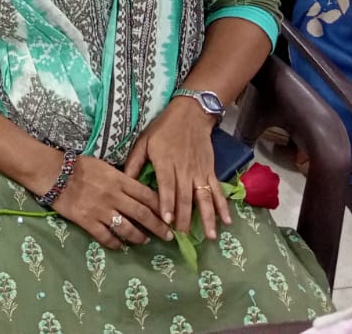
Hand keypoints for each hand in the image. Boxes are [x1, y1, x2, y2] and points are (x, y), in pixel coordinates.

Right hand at [48, 154, 171, 249]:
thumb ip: (122, 179)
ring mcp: (101, 210)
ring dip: (139, 237)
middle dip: (158, 227)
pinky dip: (116, 244)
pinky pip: (106, 237)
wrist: (54, 173)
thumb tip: (138, 191)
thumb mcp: (105, 166)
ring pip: (127, 229)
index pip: (147, 195)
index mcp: (119, 180)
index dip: (161, 207)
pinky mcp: (88, 221)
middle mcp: (114, 196)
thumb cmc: (80, 166)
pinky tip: (121, 246)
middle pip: (142, 214)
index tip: (170, 216)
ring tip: (145, 241)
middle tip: (168, 236)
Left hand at [123, 99, 230, 238]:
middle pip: (185, 196)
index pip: (166, 186)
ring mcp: (199, 171)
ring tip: (210, 236)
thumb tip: (124, 182)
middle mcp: (184, 169)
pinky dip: (223, 206)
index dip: (167, 204)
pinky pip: (217, 190)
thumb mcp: (143, 141)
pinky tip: (227, 221)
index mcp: (165, 162)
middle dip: (184, 217)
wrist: (190, 115)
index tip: (167, 221)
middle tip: (182, 236)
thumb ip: (134, 162)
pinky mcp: (210, 171)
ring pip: (204, 197)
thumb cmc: (163, 129)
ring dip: (207, 217)